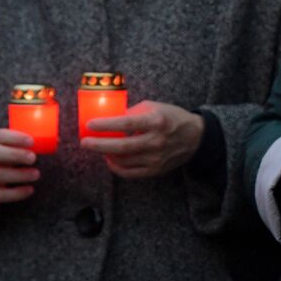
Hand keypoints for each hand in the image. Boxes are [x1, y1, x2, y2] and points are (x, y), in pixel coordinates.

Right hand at [0, 129, 38, 202]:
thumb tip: (56, 140)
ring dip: (18, 175)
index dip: (14, 138)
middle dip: (15, 155)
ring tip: (36, 174)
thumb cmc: (1, 152)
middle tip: (33, 158)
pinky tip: (30, 190)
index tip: (31, 141)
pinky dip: (15, 193)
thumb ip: (22, 140)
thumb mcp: (5, 142)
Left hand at [78, 101, 203, 178]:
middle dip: (99, 145)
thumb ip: (134, 111)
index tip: (90, 125)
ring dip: (106, 155)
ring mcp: (156, 158)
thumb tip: (111, 117)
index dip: (105, 125)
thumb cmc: (173, 118)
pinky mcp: (156, 169)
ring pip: (123, 161)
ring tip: (98, 149)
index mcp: (156, 122)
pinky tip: (111, 160)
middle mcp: (156, 141)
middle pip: (121, 147)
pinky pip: (131, 173)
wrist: (196, 137)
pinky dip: (117, 168)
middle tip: (85, 142)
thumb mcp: (155, 107)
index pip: (125, 124)